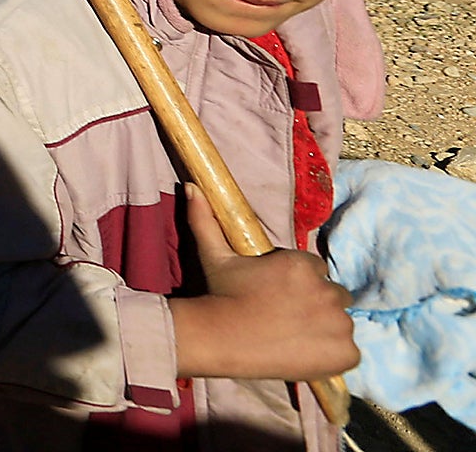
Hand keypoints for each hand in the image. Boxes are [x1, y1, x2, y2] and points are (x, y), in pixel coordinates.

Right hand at [168, 186, 358, 381]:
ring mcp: (339, 324)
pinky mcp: (344, 353)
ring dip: (326, 329)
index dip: (299, 283)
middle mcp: (326, 291)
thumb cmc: (219, 296)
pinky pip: (349, 352)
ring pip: (341, 323)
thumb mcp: (214, 257)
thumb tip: (191, 186)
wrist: (220, 341)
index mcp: (302, 265)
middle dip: (317, 303)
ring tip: (295, 337)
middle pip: (334, 295)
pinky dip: (333, 354)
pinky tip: (307, 354)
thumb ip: (207, 220)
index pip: (316, 270)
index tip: (280, 296)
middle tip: (289, 317)